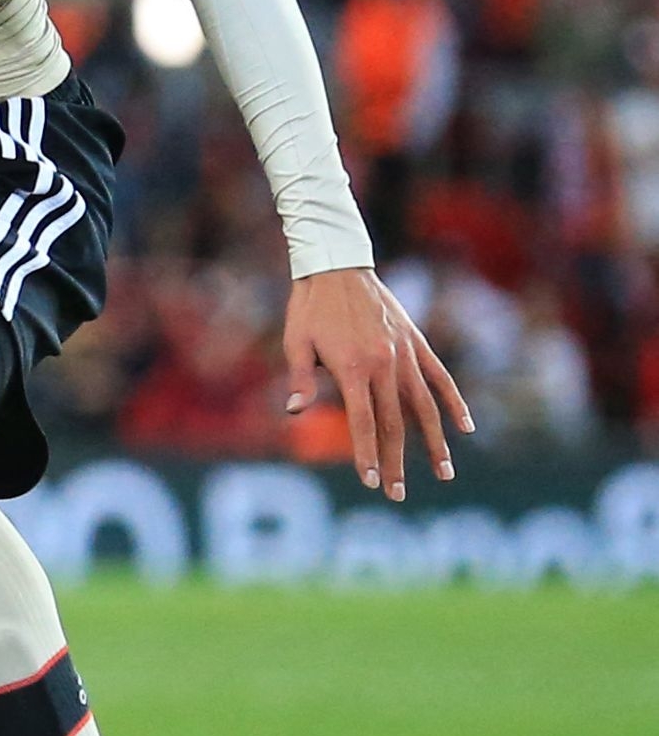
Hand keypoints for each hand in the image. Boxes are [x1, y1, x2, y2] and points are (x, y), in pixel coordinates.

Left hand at [283, 266, 471, 500]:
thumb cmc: (309, 306)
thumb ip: (299, 377)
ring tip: (444, 474)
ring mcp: (405, 355)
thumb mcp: (295, 340)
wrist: (337, 266)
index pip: (364, 423)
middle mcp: (384, 365)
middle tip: (397, 494)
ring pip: (425, 407)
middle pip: (395, 424)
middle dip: (395, 462)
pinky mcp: (417, 343)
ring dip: (434, 443)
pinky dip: (454, 402)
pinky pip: (441, 377)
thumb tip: (294, 412)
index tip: (370, 481)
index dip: (367, 454)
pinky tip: (466, 427)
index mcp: (353, 368)